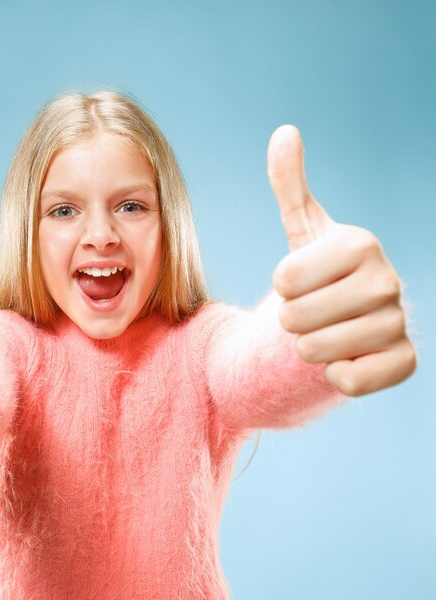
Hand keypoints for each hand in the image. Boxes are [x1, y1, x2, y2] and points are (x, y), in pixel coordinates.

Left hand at [268, 125, 416, 396]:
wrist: (348, 318)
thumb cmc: (320, 272)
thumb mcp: (302, 229)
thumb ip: (290, 184)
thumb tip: (284, 130)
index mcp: (360, 243)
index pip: (285, 279)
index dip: (281, 286)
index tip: (299, 282)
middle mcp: (388, 280)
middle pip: (296, 317)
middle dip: (290, 320)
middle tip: (311, 311)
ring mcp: (399, 323)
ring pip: (316, 351)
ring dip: (308, 348)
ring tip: (326, 332)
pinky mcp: (405, 362)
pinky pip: (348, 382)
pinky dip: (335, 375)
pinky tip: (349, 356)